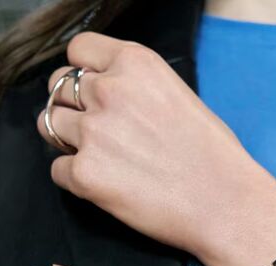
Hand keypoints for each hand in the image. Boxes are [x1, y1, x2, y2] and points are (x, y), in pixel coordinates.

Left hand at [37, 32, 275, 265]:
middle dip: (72, 107)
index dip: (83, 73)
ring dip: (69, 142)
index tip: (94, 93)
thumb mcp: (180, 97)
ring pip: (50, 125)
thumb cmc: (216, 159)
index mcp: (135, 64)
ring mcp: (92, 132)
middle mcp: (108, 91)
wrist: (225, 205)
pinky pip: (57, 170)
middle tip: (98, 133)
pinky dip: (75, 179)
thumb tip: (110, 96)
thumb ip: (137, 88)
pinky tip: (107, 187)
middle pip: (58, 87)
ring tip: (103, 161)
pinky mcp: (85, 174)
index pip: (79, 50)